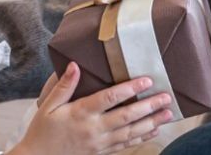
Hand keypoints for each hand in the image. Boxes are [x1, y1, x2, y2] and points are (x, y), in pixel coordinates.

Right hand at [10, 62, 173, 154]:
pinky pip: (126, 144)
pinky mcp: (102, 152)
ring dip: (151, 122)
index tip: (146, 80)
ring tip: (168, 113)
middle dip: (148, 106)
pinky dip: (142, 138)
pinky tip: (155, 130)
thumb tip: (75, 65)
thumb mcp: (48, 106)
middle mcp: (94, 129)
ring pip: (130, 132)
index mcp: (80, 113)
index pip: (109, 98)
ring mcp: (100, 143)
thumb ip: (64, 86)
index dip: (129, 88)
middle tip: (166, 96)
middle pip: (126, 116)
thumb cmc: (42, 130)